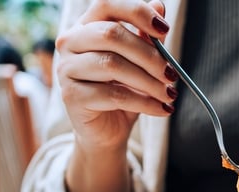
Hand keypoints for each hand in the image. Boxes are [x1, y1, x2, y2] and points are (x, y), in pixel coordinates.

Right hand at [56, 0, 176, 151]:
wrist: (107, 130)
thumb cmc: (123, 91)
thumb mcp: (140, 62)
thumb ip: (147, 37)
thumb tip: (159, 6)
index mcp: (86, 26)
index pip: (107, 4)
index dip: (137, 12)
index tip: (164, 29)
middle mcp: (70, 42)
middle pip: (111, 35)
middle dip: (149, 56)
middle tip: (172, 74)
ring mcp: (66, 68)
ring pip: (112, 65)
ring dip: (149, 82)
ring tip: (169, 94)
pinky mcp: (71, 96)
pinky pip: (114, 94)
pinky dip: (144, 102)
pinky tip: (161, 109)